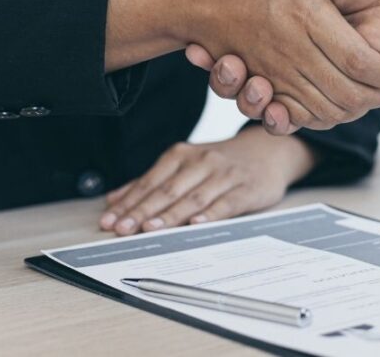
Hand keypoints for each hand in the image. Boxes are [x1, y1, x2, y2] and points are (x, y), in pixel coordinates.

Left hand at [99, 127, 314, 234]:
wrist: (269, 151)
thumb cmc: (222, 163)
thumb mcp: (186, 165)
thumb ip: (152, 182)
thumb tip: (114, 200)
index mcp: (182, 155)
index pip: (150, 182)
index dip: (129, 202)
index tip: (110, 220)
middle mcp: (202, 162)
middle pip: (167, 190)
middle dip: (142, 211)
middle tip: (122, 229)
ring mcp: (225, 175)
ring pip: (193, 197)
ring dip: (170, 215)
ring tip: (151, 228)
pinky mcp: (247, 189)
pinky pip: (226, 203)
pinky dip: (210, 213)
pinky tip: (196, 223)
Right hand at [185, 0, 379, 133]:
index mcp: (286, 18)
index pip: (236, 42)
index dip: (213, 51)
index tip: (197, 46)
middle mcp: (297, 49)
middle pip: (246, 78)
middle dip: (226, 78)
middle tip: (221, 64)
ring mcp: (316, 75)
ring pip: (267, 102)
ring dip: (248, 98)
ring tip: (245, 80)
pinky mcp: (337, 97)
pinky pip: (302, 117)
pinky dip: (281, 118)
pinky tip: (270, 105)